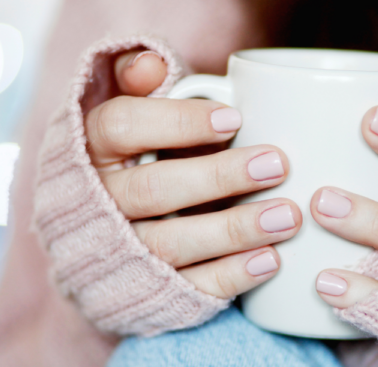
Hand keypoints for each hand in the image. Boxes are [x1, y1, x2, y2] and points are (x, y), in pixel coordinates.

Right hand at [86, 50, 301, 298]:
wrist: (105, 240)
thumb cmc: (137, 159)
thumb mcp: (131, 114)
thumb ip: (137, 81)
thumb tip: (151, 62)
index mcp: (90, 149)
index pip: (121, 127)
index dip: (177, 123)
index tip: (235, 119)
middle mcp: (96, 203)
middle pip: (151, 190)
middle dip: (217, 178)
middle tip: (276, 165)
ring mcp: (118, 253)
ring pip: (170, 244)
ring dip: (233, 231)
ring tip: (287, 216)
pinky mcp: (145, 293)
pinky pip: (187, 289)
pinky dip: (230, 276)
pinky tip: (270, 260)